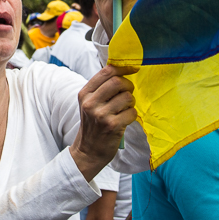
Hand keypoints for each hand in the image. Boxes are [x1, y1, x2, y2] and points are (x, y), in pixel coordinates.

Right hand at [72, 65, 138, 180]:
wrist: (88, 151)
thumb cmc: (92, 125)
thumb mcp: (89, 104)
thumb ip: (101, 88)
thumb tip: (122, 69)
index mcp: (85, 94)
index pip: (106, 72)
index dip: (123, 68)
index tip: (133, 68)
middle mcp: (90, 103)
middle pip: (117, 82)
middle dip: (128, 86)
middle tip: (128, 93)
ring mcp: (101, 115)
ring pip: (127, 97)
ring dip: (131, 102)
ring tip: (125, 109)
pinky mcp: (112, 126)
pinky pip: (132, 112)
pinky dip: (132, 115)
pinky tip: (125, 120)